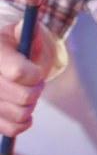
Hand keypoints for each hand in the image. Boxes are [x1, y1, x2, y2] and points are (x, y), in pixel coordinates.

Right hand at [0, 23, 49, 137]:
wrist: (0, 63)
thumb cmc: (10, 47)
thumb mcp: (17, 35)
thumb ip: (26, 32)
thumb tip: (26, 25)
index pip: (19, 73)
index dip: (35, 74)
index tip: (36, 72)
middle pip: (24, 96)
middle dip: (36, 89)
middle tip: (35, 83)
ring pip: (20, 113)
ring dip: (30, 105)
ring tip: (26, 94)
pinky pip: (12, 128)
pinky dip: (22, 122)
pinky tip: (23, 112)